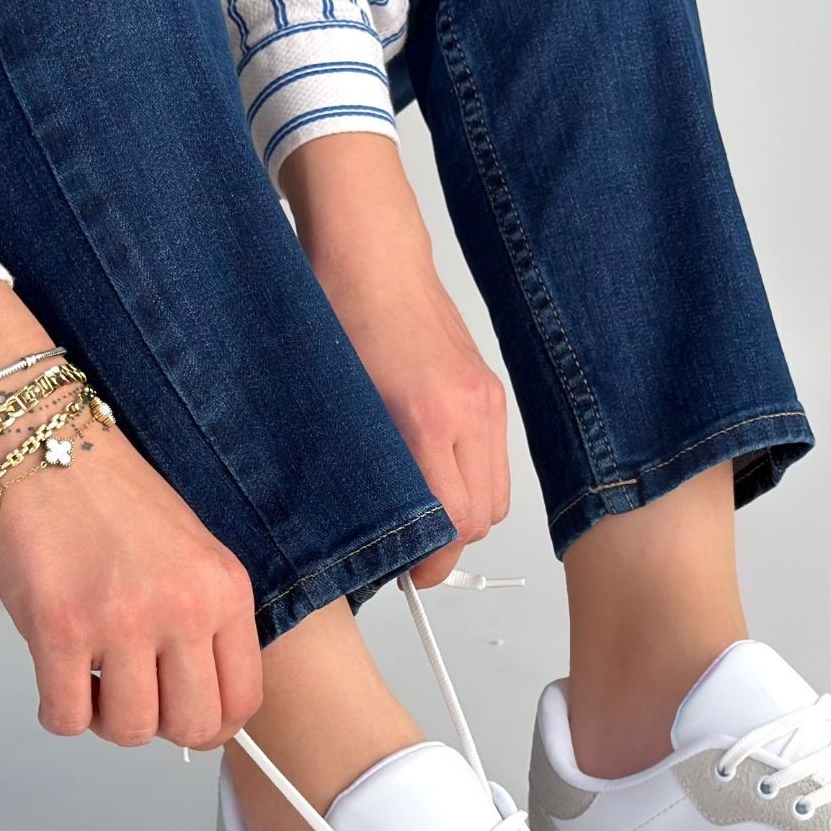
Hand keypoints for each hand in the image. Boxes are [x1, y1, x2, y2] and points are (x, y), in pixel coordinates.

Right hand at [0, 284, 261, 747]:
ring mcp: (123, 621)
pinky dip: (59, 711)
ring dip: (105, 719)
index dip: (213, 723)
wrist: (44, 446)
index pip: (244, 697)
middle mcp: (183, 607)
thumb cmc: (110, 495)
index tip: (187, 716)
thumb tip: (201, 692)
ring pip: (130, 730)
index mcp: (223, 588)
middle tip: (134, 699)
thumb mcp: (190, 553)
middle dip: (159, 725)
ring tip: (92, 681)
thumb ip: (202, 619)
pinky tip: (58, 679)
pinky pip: (67, 717)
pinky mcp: (60, 629)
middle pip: (192, 725)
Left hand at [281, 135, 509, 586]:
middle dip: (450, 544)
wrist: (371, 255)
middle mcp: (469, 412)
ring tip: (422, 511)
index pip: (455, 524)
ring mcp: (487, 399)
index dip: (432, 562)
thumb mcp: (333, 406)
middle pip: (483, 518)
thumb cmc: (338, 316)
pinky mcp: (491, 388)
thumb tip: (365, 532)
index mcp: (427, 419)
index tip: (408, 574)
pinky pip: (496, 458)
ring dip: (465, 513)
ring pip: (496, 493)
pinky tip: (434, 471)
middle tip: (409, 551)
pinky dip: (473, 478)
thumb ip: (359, 473)